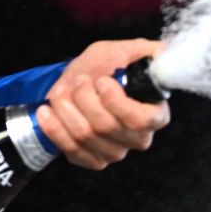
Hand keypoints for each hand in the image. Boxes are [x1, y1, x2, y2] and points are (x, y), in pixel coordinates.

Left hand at [36, 38, 170, 169]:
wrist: (75, 85)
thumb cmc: (102, 68)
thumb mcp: (121, 51)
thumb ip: (144, 51)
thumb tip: (163, 52)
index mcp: (154, 113)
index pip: (142, 119)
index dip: (117, 102)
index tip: (101, 81)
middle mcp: (138, 137)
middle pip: (107, 126)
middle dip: (84, 99)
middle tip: (79, 81)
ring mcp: (115, 152)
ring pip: (85, 135)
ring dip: (66, 109)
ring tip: (61, 93)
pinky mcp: (93, 160)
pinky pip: (71, 148)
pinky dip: (55, 127)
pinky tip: (47, 111)